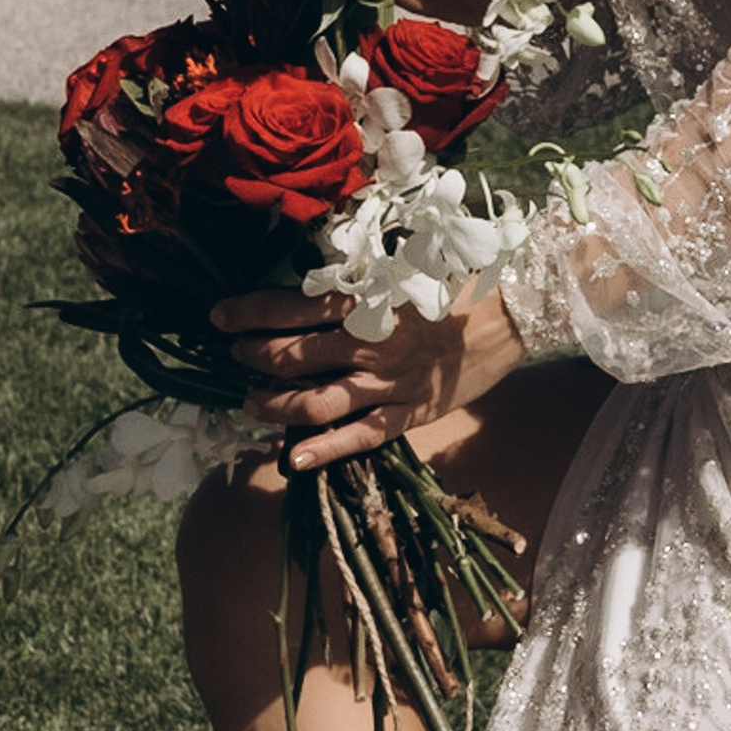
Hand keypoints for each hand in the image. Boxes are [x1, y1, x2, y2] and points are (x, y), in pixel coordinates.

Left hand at [216, 279, 527, 472]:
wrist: (511, 315)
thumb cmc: (456, 285)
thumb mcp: (402, 271)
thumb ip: (357, 283)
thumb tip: (311, 286)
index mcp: (364, 303)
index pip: (288, 308)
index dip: (247, 313)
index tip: (219, 316)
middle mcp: (366, 345)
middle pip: (290, 356)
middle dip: (253, 356)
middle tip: (236, 354)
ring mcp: (385, 384)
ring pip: (312, 402)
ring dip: (273, 404)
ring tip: (251, 402)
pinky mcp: (406, 413)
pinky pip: (358, 436)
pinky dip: (323, 451)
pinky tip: (293, 460)